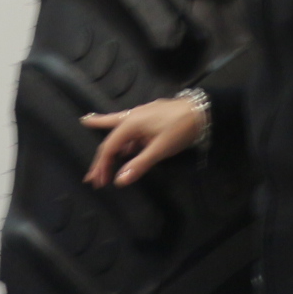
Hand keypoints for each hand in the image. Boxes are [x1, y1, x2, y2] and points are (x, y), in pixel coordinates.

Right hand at [79, 97, 204, 187]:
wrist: (201, 110)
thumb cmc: (179, 129)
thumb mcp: (160, 149)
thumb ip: (139, 164)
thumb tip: (119, 181)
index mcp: (130, 123)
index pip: (109, 147)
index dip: (102, 166)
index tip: (98, 182)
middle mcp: (131, 117)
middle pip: (110, 139)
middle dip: (100, 158)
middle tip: (91, 175)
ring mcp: (140, 116)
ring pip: (118, 132)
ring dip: (110, 147)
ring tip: (101, 160)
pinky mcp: (149, 118)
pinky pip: (130, 130)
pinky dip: (123, 140)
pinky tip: (124, 147)